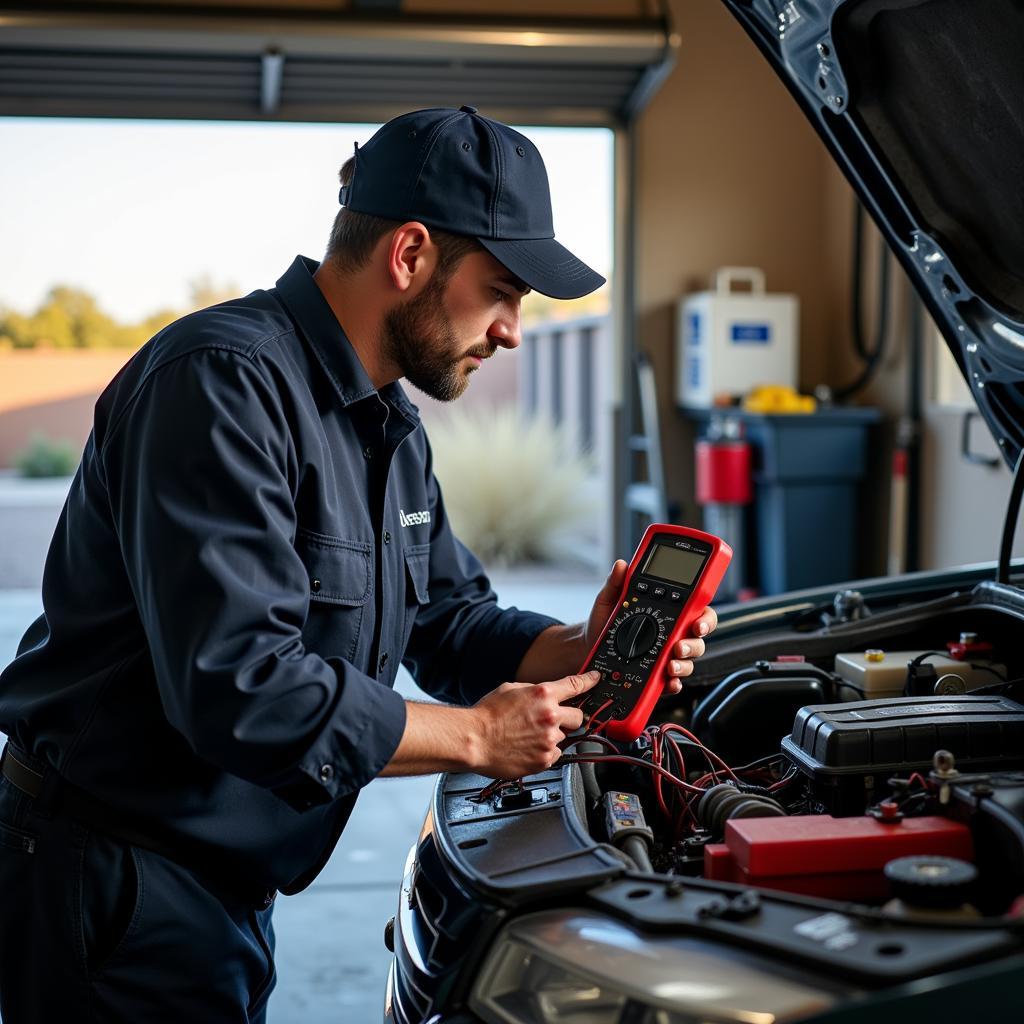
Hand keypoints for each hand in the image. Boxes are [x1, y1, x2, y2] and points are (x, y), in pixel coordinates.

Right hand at [469, 670, 600, 778]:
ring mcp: (549, 739)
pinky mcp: (545, 759)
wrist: (473, 740)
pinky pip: (555, 754)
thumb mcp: (511, 689)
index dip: (589, 682)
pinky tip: (528, 748)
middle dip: (570, 717)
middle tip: (553, 720)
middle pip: (579, 716)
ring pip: (564, 737)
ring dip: (552, 736)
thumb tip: (546, 695)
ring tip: (529, 736)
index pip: (576, 685)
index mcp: (543, 694)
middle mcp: (550, 716)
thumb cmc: (487, 715)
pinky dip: (545, 752)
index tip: (595, 680)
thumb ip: (535, 691)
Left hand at [585, 559, 718, 696]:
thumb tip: (621, 566)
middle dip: (693, 645)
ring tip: (670, 665)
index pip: (697, 613)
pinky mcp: (656, 675)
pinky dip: (673, 683)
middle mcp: (671, 635)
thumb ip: (617, 583)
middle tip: (678, 647)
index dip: (705, 619)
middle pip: (697, 640)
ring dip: (683, 664)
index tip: (697, 624)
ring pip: (688, 661)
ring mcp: (665, 656)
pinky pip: (672, 681)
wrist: (587, 645)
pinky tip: (667, 681)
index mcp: (666, 613)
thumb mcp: (609, 599)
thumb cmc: (604, 621)